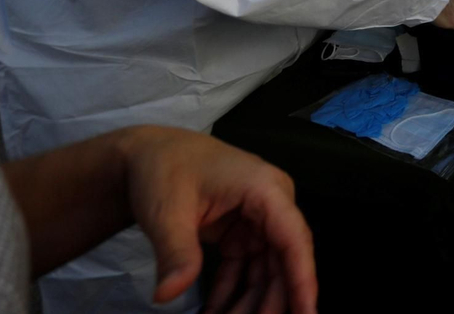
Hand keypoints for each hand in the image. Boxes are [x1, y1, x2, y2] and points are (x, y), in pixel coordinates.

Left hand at [116, 127, 316, 313]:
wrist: (146, 155)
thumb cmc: (163, 169)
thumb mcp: (168, 211)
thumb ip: (176, 253)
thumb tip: (168, 295)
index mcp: (265, 189)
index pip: (293, 238)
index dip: (302, 278)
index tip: (307, 313)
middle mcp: (271, 204)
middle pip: (283, 260)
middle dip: (271, 300)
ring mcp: (257, 220)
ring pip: (266, 270)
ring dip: (250, 302)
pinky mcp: (241, 232)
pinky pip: (246, 269)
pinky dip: (232, 293)